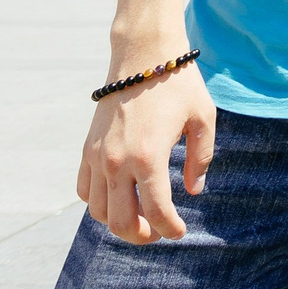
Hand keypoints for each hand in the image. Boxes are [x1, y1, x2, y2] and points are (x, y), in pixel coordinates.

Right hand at [76, 59, 216, 243]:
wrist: (143, 52)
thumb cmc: (179, 83)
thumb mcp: (203, 118)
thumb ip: (201, 159)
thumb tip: (193, 191)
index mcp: (149, 156)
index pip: (157, 211)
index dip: (170, 228)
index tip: (180, 231)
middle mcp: (117, 161)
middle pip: (121, 222)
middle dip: (142, 235)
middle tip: (158, 232)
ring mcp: (98, 155)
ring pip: (98, 211)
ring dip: (118, 222)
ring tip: (140, 218)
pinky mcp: (88, 147)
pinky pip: (84, 189)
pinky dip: (98, 202)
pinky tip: (118, 197)